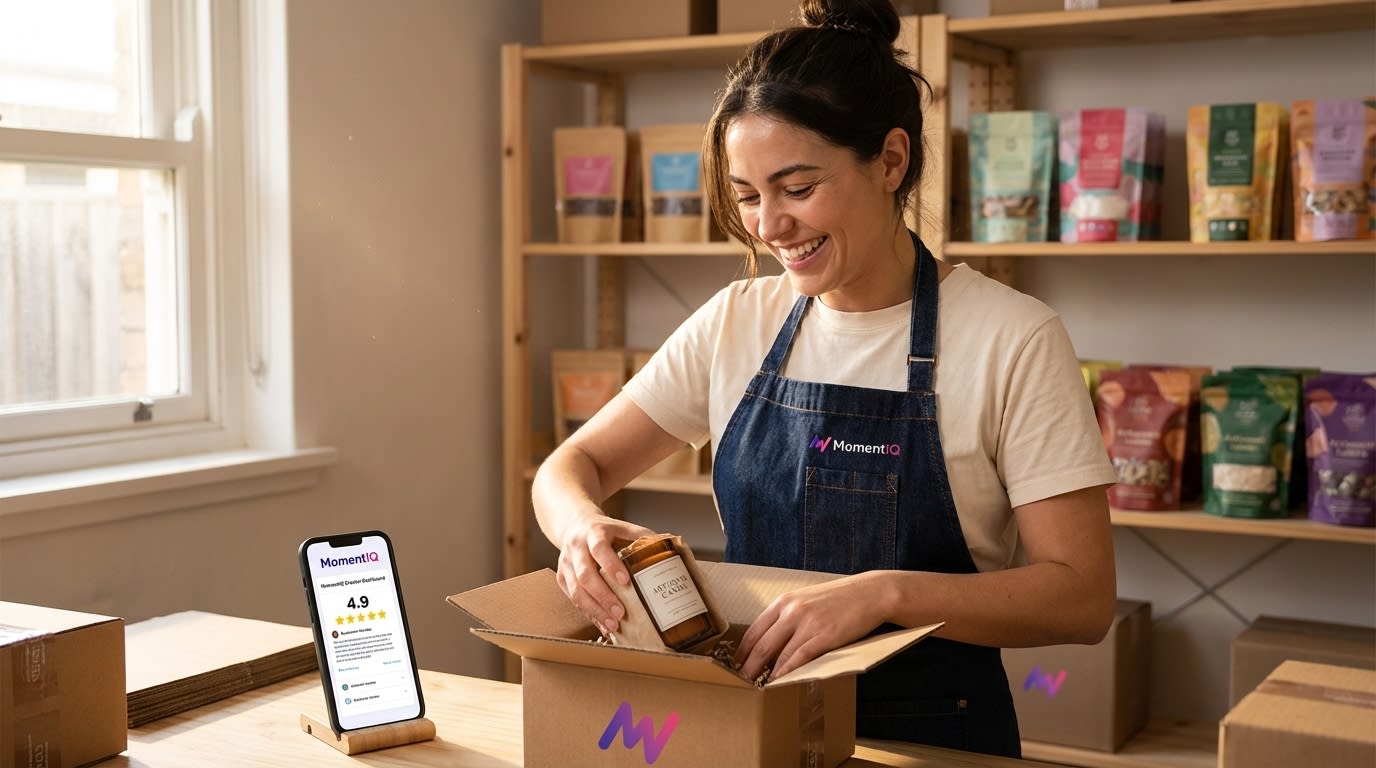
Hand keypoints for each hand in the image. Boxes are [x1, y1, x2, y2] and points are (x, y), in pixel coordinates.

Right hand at [555, 510, 655, 634]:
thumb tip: (670, 547)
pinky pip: (572, 599)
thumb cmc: (604, 530)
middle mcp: (576, 549)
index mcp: (594, 533)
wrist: (574, 523)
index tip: (625, 581)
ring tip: (612, 625)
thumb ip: (643, 537)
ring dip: (594, 610)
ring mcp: (566, 564)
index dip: (611, 565)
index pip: (599, 549)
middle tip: (620, 613)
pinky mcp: (562, 578)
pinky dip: (588, 613)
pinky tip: (602, 624)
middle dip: (603, 597)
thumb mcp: (622, 526)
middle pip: (585, 575)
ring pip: (576, 591)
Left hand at [734, 573, 888, 680]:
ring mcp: (808, 623)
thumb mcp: (806, 600)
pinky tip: (780, 682)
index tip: (736, 665)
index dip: (743, 651)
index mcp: (784, 601)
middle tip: (741, 682)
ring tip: (758, 687)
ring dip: (766, 674)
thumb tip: (770, 641)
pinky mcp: (824, 636)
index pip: (754, 630)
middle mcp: (792, 610)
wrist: (870, 593)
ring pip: (778, 654)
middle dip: (749, 666)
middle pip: (761, 644)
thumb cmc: (838, 599)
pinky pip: (799, 658)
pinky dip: (787, 673)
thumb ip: (788, 617)